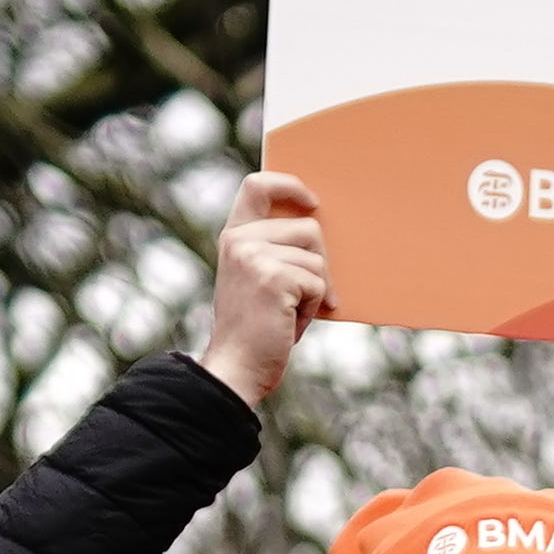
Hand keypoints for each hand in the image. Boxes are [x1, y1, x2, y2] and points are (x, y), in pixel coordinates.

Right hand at [197, 169, 329, 405]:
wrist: (236, 368)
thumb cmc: (255, 331)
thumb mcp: (257, 280)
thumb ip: (274, 251)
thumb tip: (319, 229)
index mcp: (234, 237)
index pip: (257, 186)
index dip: (290, 185)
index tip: (312, 203)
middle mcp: (240, 241)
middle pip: (309, 228)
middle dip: (318, 265)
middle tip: (305, 297)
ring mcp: (255, 257)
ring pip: (318, 260)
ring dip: (315, 292)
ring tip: (289, 314)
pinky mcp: (274, 278)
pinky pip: (319, 283)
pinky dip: (314, 308)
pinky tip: (291, 324)